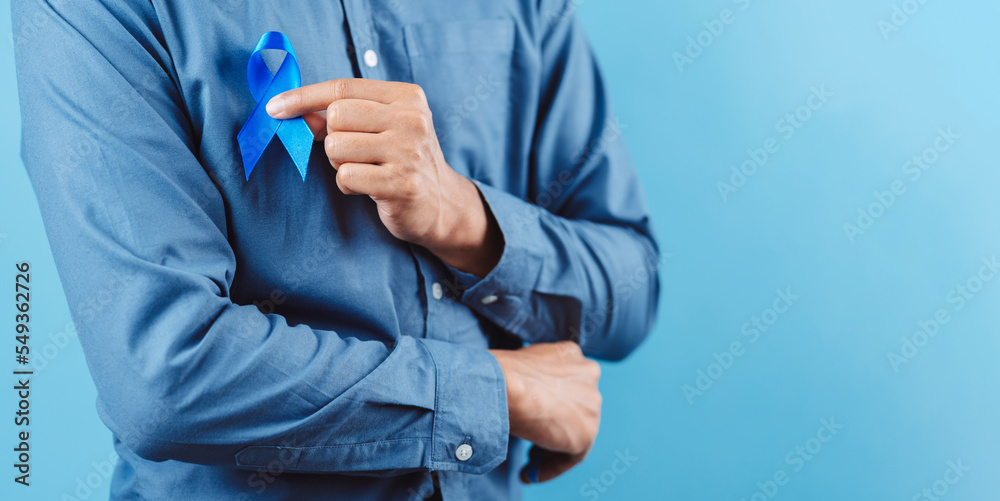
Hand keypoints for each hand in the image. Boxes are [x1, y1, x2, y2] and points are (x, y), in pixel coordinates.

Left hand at [267, 79, 501, 276]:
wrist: (442, 204)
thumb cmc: (402, 161)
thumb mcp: (381, 128)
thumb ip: (343, 116)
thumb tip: (292, 111)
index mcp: (407, 97)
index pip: (342, 88)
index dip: (303, 97)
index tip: (275, 108)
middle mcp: (411, 120)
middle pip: (336, 115)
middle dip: (333, 137)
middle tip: (355, 153)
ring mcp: (409, 152)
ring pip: (337, 147)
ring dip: (340, 164)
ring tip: (366, 170)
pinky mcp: (402, 185)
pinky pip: (347, 177)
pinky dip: (348, 185)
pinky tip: (369, 188)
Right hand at [489, 341, 601, 482]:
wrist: (504, 385)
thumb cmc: (500, 373)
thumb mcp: (521, 366)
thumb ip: (534, 379)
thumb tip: (525, 400)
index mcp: (573, 355)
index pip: (567, 384)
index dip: (551, 403)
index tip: (534, 417)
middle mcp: (589, 376)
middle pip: (575, 408)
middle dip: (555, 426)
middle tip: (532, 443)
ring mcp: (591, 405)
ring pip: (574, 432)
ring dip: (552, 449)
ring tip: (528, 463)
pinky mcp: (586, 433)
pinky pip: (570, 457)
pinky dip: (550, 467)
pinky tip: (528, 473)